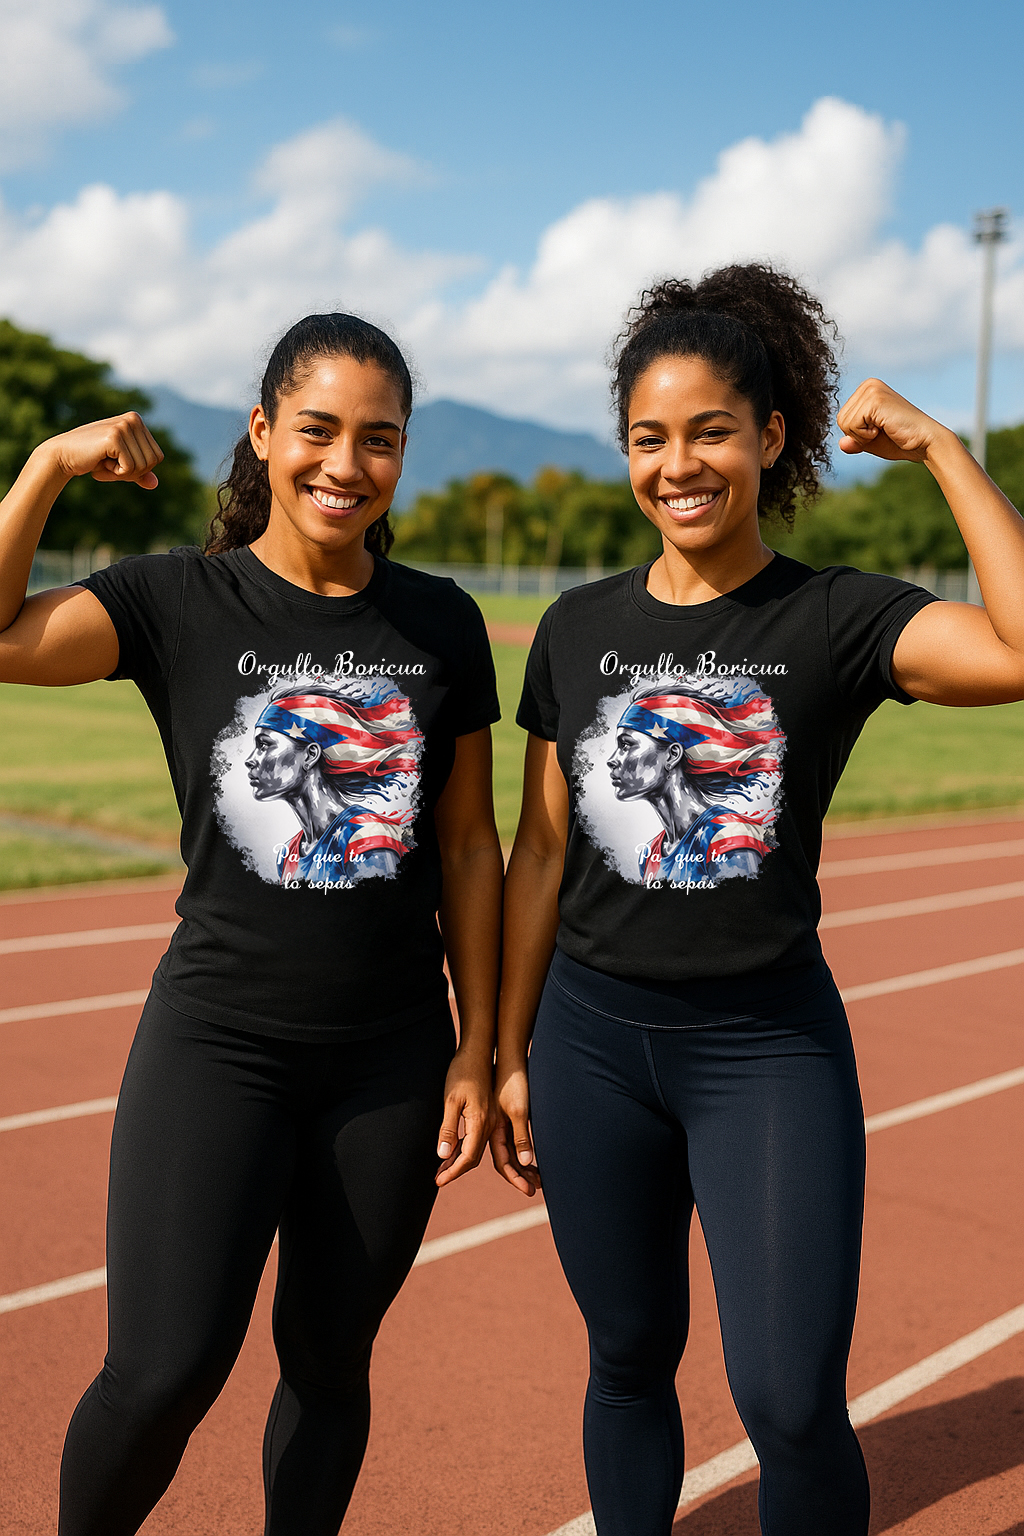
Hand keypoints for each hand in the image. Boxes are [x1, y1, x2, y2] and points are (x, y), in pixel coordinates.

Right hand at [36, 412, 163, 488]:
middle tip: (109, 463)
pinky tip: (99, 461)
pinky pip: (130, 468)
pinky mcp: (115, 436)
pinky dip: (115, 473)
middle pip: (152, 462)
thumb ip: (139, 472)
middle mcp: (133, 419)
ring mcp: (124, 426)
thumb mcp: (120, 465)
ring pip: (143, 466)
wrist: (63, 456)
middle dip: (132, 472)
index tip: (117, 460)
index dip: (139, 468)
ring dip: (122, 473)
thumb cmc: (92, 459)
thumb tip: (155, 484)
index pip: (157, 456)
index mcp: (137, 420)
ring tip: (103, 461)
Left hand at [435, 1047, 494, 1187]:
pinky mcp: (489, 1114)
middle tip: (438, 1179)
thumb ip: (448, 1128)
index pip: (467, 1158)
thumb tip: (443, 1155)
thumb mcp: (451, 1101)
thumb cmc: (462, 1073)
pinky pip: (478, 1139)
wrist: (478, 1052)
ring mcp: (491, 1120)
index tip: (439, 1181)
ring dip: (460, 1161)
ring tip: (442, 1169)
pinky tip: (453, 1149)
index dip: (453, 1171)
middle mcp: (489, 1125)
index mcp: (480, 1123)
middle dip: (456, 1170)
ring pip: (476, 1149)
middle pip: (473, 1157)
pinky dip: (465, 1148)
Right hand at [490, 1063, 540, 1196]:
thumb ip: (521, 1136)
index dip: (516, 1178)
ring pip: (510, 1151)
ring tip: (539, 1177)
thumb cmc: (513, 1082)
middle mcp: (495, 1129)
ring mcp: (500, 1122)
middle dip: (520, 1176)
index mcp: (494, 1131)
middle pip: (506, 1160)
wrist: (509, 1057)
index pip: (503, 1163)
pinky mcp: (506, 1113)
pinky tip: (532, 1155)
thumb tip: (525, 1162)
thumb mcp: (519, 1110)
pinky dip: (523, 1151)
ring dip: (524, 1166)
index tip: (529, 1191)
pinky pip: (514, 1139)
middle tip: (536, 1189)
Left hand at [837, 379, 949, 463]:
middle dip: (858, 435)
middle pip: (840, 420)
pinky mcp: (875, 400)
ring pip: (844, 423)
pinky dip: (867, 435)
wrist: (925, 442)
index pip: (842, 418)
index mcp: (866, 390)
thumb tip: (841, 444)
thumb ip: (854, 441)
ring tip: (885, 428)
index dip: (857, 434)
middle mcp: (868, 384)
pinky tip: (886, 428)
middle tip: (883, 430)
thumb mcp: (870, 441)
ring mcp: (872, 389)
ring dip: (863, 435)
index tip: (880, 429)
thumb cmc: (901, 441)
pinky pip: (852, 426)